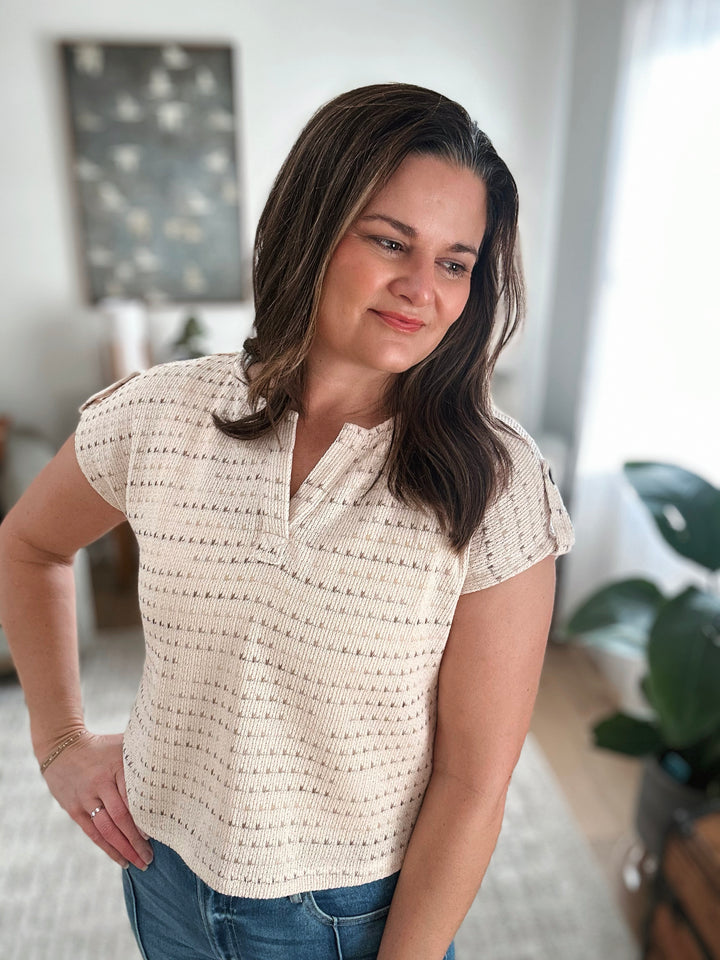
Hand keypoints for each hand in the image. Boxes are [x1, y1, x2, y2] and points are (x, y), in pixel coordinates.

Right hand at [40, 731, 153, 870]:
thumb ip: (144, 756)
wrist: (63, 747)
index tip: (157, 832)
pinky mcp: (74, 809)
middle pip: (121, 817)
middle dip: (137, 840)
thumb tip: (175, 764)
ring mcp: (86, 798)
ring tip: (140, 863)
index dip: (144, 816)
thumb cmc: (103, 747)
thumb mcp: (123, 745)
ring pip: (107, 829)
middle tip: (151, 857)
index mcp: (116, 765)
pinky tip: (122, 860)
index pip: (132, 795)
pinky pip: (93, 833)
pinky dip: (108, 849)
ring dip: (124, 849)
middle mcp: (100, 783)